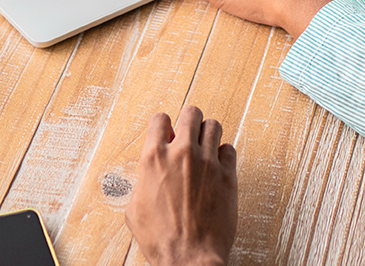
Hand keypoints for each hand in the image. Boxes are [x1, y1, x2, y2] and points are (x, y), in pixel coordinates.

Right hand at [125, 106, 237, 265]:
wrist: (189, 258)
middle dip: (189, 121)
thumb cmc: (160, 240)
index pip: (160, 118)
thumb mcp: (134, 209)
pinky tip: (217, 165)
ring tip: (205, 147)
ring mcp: (207, 162)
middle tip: (189, 133)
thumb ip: (141, 182)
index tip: (166, 133)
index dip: (163, 125)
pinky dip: (224, 154)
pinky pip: (230, 149)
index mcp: (154, 158)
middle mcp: (182, 153)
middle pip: (191, 113)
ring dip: (208, 134)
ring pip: (214, 125)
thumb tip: (147, 174)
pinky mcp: (227, 175)